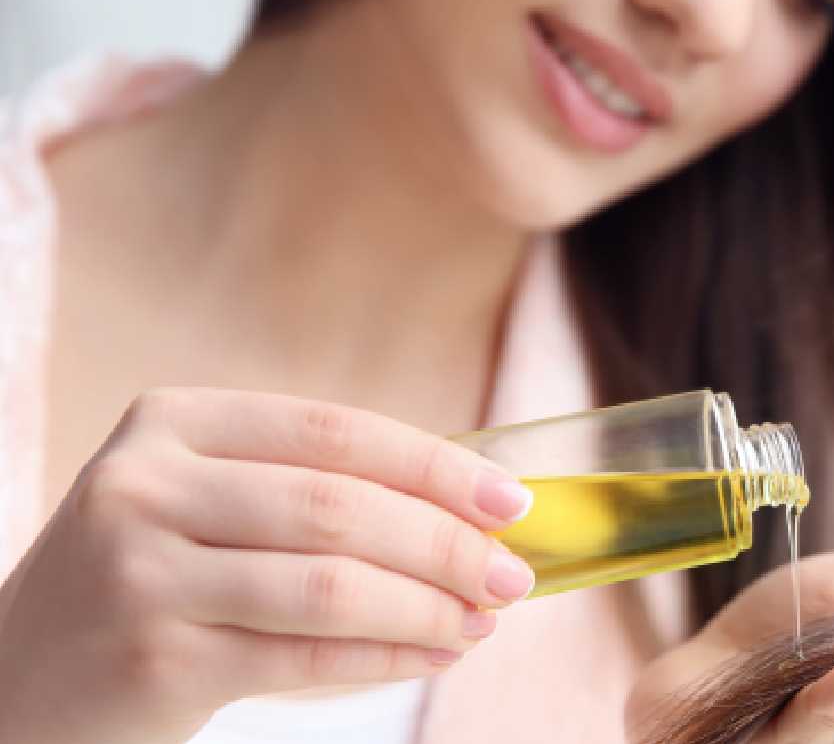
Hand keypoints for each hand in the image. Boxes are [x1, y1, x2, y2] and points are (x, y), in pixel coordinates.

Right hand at [0, 388, 536, 743]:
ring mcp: (141, 573)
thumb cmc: (149, 581)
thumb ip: (312, 490)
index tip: (511, 501)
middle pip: (340, 508)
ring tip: (479, 621)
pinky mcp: (151, 659)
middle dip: (446, 544)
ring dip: (427, 607)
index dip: (437, 467)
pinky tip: (431, 654)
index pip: (336, 432)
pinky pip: (303, 657)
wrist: (16, 682)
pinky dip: (386, 657)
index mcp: (173, 423)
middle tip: (512, 576)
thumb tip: (473, 510)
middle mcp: (146, 486)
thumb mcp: (203, 503)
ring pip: (330, 585)